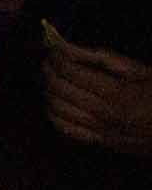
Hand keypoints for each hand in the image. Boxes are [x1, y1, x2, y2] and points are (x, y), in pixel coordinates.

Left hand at [43, 38, 151, 155]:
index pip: (70, 71)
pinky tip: (54, 102)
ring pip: (57, 108)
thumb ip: (104, 58)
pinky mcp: (101, 142)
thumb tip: (70, 47)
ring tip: (49, 77)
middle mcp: (104, 113)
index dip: (56, 57)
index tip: (54, 48)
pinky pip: (65, 129)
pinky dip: (53, 113)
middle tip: (48, 60)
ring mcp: (100, 130)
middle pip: (59, 88)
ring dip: (47, 90)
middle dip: (48, 70)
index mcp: (116, 92)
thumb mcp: (140, 71)